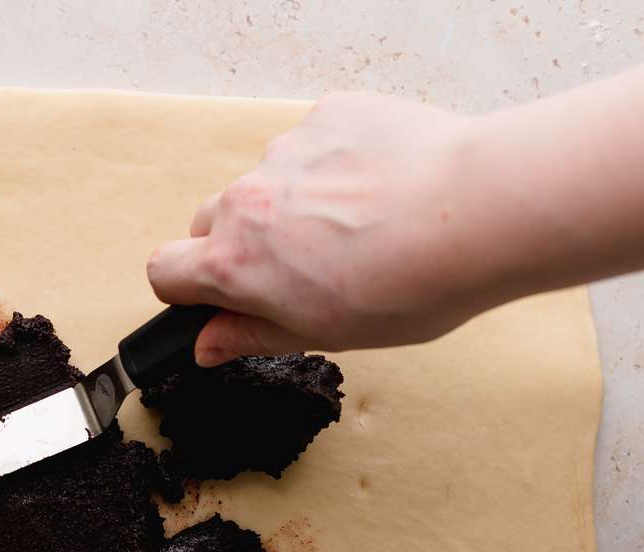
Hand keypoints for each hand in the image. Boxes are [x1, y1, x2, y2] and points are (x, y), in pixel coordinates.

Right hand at [147, 92, 493, 365]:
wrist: (478, 213)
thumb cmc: (410, 284)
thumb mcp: (323, 334)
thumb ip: (251, 334)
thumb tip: (207, 344)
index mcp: (234, 262)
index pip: (165, 270)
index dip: (186, 287)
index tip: (217, 295)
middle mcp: (245, 200)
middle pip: (210, 221)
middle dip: (239, 243)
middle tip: (301, 266)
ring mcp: (286, 151)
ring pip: (265, 180)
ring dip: (291, 201)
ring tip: (358, 223)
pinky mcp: (329, 115)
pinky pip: (313, 142)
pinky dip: (333, 163)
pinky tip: (380, 186)